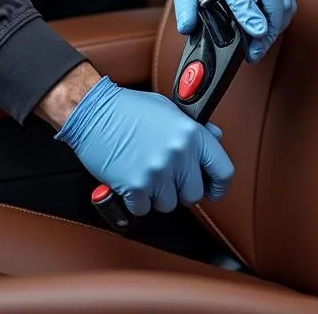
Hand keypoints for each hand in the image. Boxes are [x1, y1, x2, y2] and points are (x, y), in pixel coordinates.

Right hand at [55, 76, 234, 215]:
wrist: (94, 112)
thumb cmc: (130, 108)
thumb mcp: (169, 109)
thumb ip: (196, 128)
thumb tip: (215, 139)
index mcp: (191, 134)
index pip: (223, 170)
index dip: (220, 185)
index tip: (213, 190)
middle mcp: (178, 154)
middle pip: (194, 194)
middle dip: (180, 190)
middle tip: (165, 177)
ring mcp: (158, 171)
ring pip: (168, 204)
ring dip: (156, 195)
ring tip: (144, 172)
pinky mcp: (136, 186)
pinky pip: (143, 209)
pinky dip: (136, 200)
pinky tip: (130, 179)